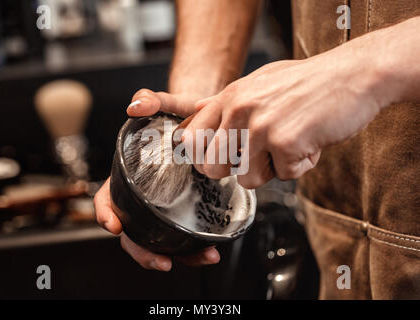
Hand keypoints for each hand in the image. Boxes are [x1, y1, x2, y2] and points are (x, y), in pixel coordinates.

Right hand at [94, 89, 220, 270]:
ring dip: (178, 254)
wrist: (206, 122)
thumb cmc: (180, 115)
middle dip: (144, 250)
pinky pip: (185, 235)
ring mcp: (165, 206)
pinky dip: (195, 247)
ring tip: (202, 257)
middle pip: (134, 231)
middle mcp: (144, 196)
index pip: (108, 198)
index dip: (106, 215)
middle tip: (163, 261)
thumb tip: (135, 106)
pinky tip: (212, 250)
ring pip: (161, 239)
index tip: (115, 226)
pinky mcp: (187, 211)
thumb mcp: (167, 103)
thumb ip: (150, 99)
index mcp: (129, 175)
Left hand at [183, 39, 388, 187]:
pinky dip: (300, 165)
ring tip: (290, 143)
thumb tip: (198, 110)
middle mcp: (239, 110)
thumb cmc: (309, 82)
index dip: (203, 157)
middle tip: (260, 156)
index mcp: (230, 96)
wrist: (353, 75)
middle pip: (212, 167)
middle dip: (235, 170)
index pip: (191, 138)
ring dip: (272, 169)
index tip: (221, 160)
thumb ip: (227, 101)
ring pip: (246, 179)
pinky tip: (309, 142)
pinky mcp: (285, 142)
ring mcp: (260, 126)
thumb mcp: (260, 82)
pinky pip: (283, 175)